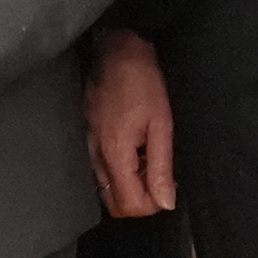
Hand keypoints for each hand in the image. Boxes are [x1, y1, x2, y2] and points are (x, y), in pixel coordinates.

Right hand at [83, 25, 176, 215]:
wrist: (115, 51)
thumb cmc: (142, 82)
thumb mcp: (161, 124)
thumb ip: (161, 167)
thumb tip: (165, 203)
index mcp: (114, 154)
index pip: (129, 206)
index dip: (153, 203)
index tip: (169, 185)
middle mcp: (95, 156)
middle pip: (115, 204)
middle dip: (140, 198)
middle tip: (159, 174)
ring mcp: (88, 148)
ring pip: (108, 190)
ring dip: (131, 184)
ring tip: (148, 157)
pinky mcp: (88, 139)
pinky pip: (103, 172)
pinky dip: (121, 171)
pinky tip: (135, 148)